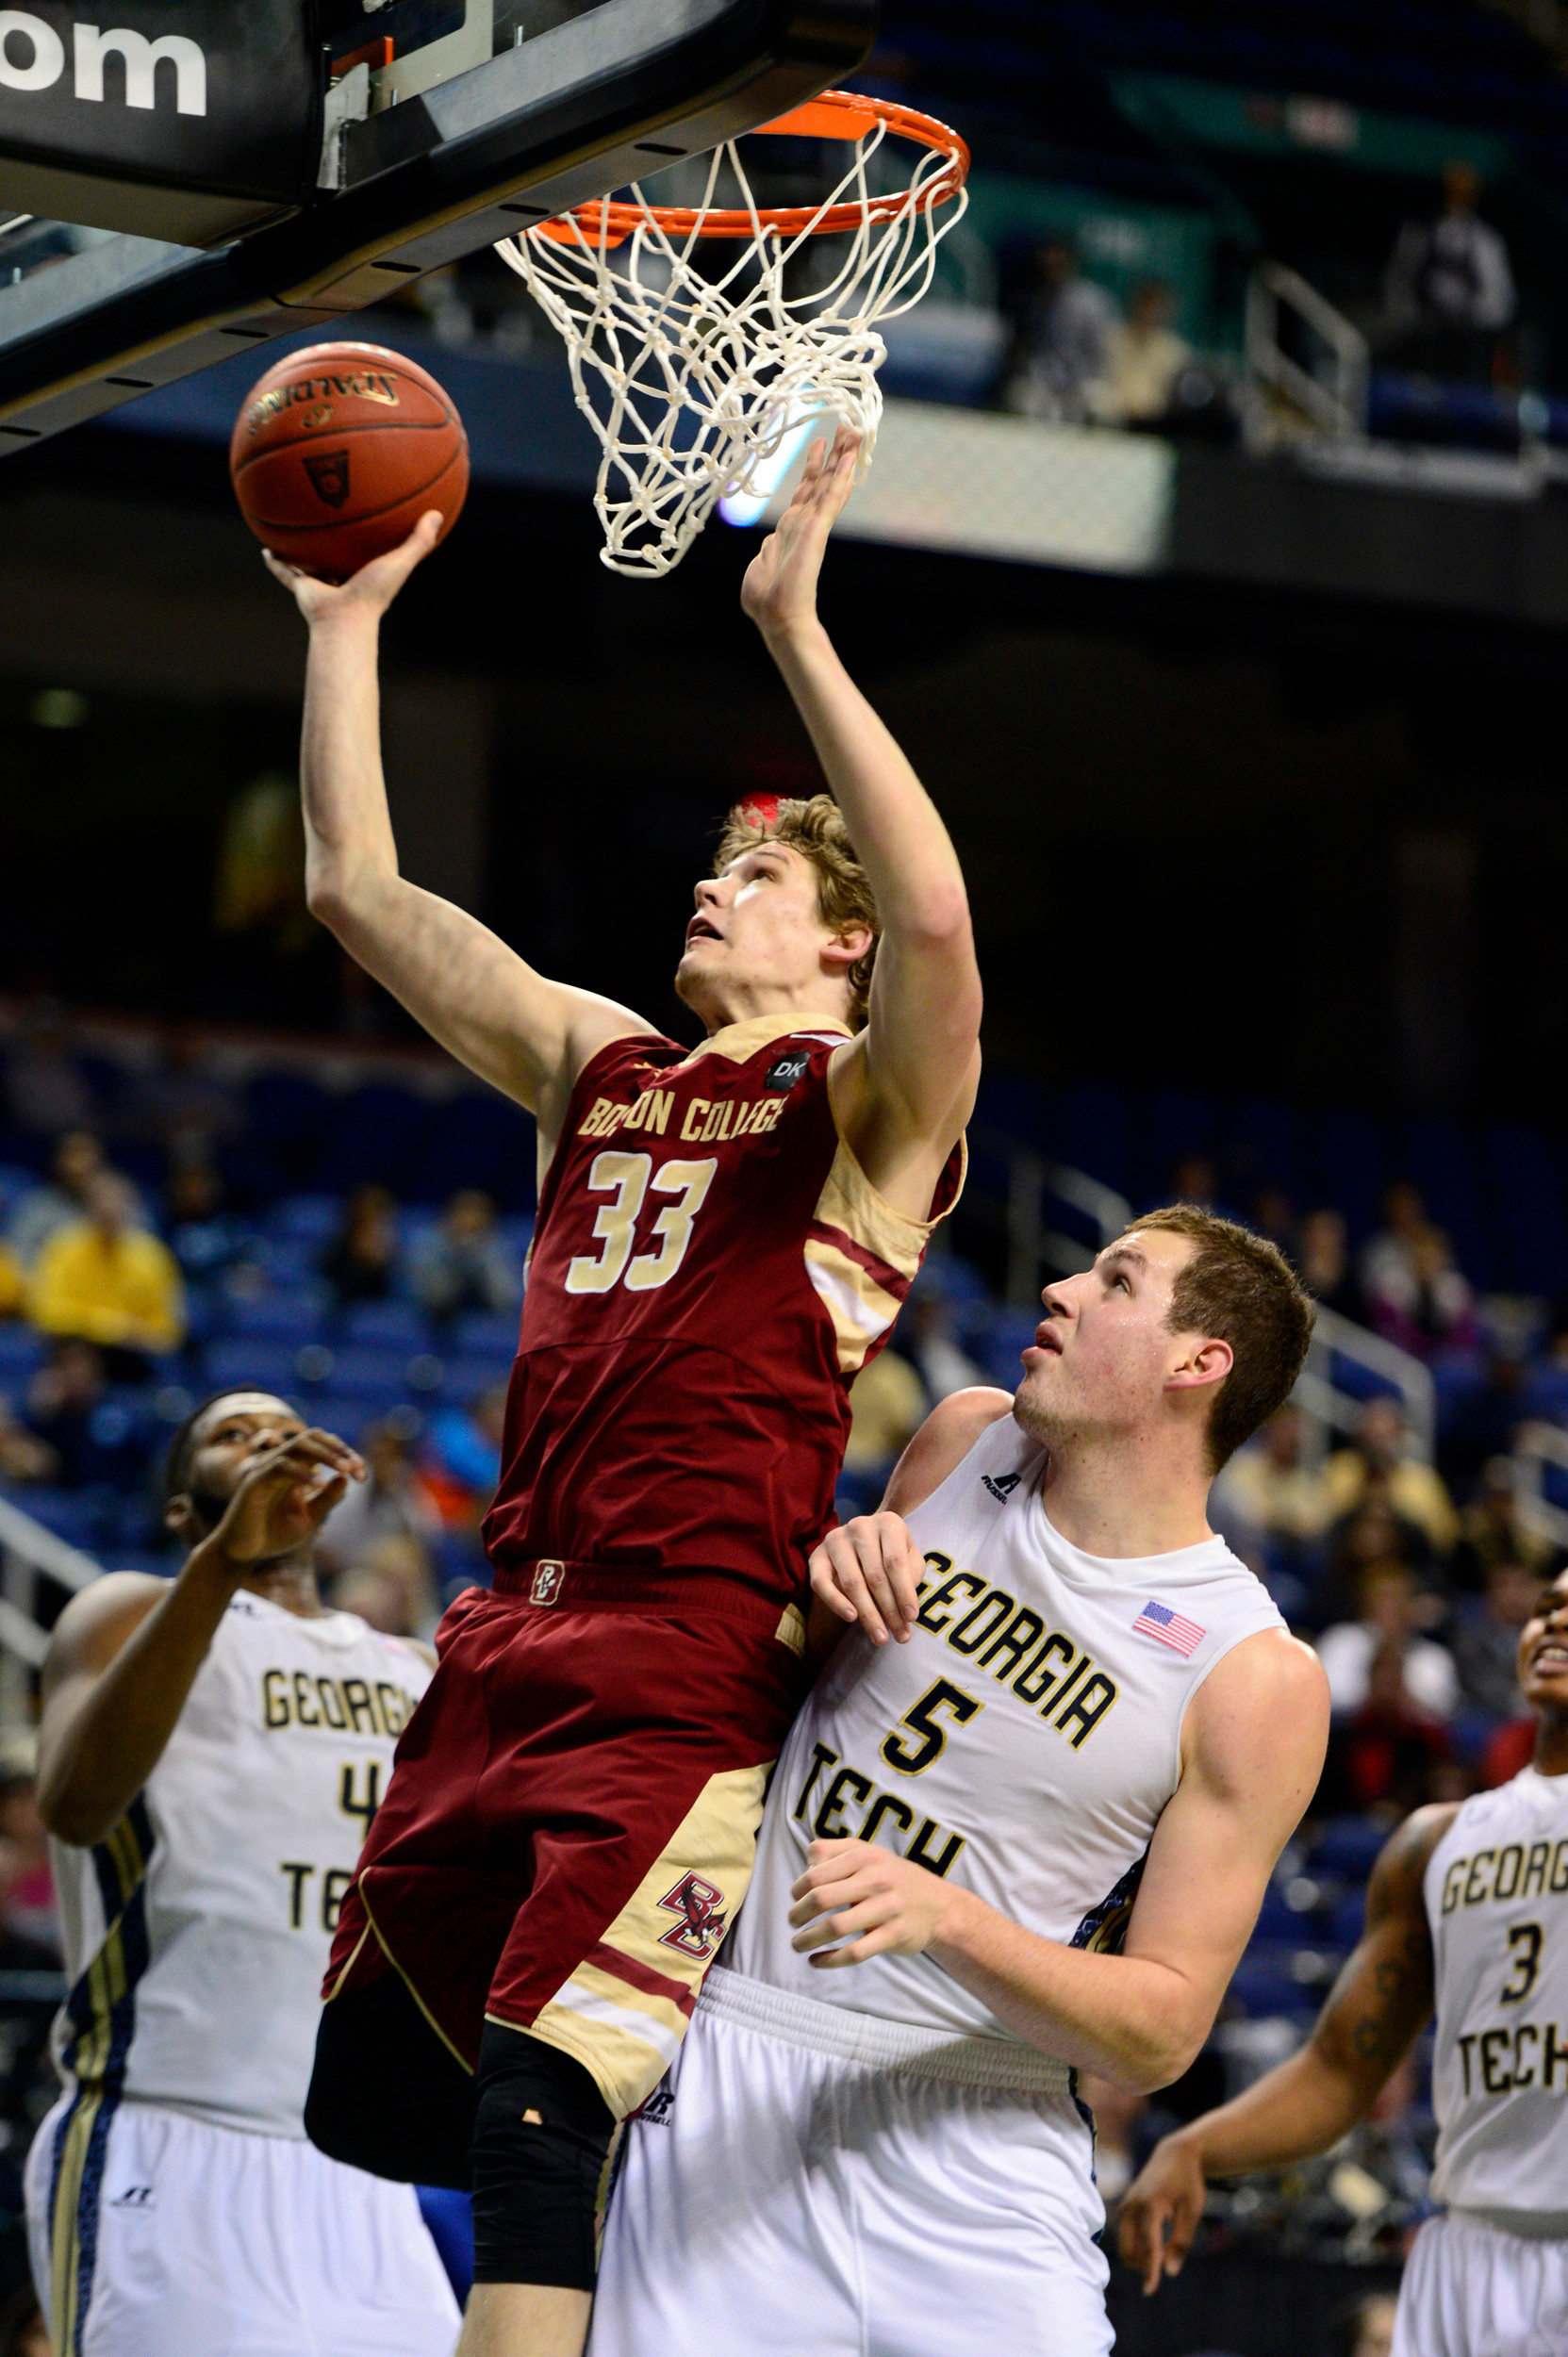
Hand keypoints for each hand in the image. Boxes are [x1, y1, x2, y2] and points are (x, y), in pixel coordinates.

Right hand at [206, 1430, 363, 1571]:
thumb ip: (327, 1500)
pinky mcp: (255, 1480)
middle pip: (313, 1436)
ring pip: (298, 1444)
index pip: (324, 1446)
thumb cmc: (274, 1535)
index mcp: (297, 1468)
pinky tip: (320, 1485)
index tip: (364, 1476)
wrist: (243, 1554)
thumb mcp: (309, 1519)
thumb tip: (346, 1479)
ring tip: (346, 1469)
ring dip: (326, 1454)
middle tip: (358, 1468)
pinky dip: (303, 1472)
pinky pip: (281, 1465)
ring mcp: (267, 1468)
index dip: (346, 1455)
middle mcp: (282, 1462)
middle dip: (339, 1449)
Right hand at [262, 509, 443, 625]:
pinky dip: (276, 563)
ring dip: (299, 549)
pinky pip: (285, 573)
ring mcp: (321, 583)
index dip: (367, 536)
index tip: (366, 518)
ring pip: (307, 562)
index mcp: (364, 572)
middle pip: (335, 554)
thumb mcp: (400, 562)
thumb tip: (437, 514)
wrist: (345, 619)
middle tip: (326, 515)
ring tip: (291, 529)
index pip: (367, 550)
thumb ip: (418, 541)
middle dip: (331, 539)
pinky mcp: (302, 588)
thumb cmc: (375, 593)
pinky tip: (266, 547)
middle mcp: (341, 576)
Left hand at [740, 425, 860, 636]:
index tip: (821, 444)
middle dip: (834, 455)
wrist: (779, 616)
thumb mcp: (760, 567)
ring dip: (842, 457)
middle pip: (821, 481)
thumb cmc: (766, 600)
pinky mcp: (817, 529)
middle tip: (847, 428)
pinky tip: (851, 457)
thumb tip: (766, 547)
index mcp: (789, 529)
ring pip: (830, 483)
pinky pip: (831, 497)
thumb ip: (766, 552)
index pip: (805, 492)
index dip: (813, 468)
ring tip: (853, 432)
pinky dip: (841, 476)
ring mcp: (812, 525)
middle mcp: (803, 523)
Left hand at [788, 1837, 958, 1965]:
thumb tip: (805, 1868)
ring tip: (797, 1945)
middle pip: (821, 1898)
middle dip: (798, 1914)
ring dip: (808, 1939)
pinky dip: (830, 1960)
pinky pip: (854, 1952)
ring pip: (835, 1927)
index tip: (795, 1899)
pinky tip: (816, 1961)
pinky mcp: (894, 1935)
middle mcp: (876, 1879)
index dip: (797, 1889)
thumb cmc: (894, 1878)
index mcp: (864, 1856)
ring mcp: (887, 1908)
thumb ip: (835, 1852)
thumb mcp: (869, 1854)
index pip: (815, 1873)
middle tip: (792, 1922)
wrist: (939, 1906)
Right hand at [808, 1511, 923, 1644]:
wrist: (866, 1535)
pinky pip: (821, 1583)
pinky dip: (836, 1602)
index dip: (904, 1592)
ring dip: (868, 1614)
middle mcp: (860, 1526)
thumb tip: (905, 1608)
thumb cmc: (892, 1551)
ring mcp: (835, 1539)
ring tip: (880, 1637)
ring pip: (852, 1582)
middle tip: (900, 1636)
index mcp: (888, 1523)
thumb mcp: (911, 1557)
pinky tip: (851, 1618)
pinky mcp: (817, 1555)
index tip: (912, 1618)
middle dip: (889, 1610)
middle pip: (875, 1576)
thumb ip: (912, 1575)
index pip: (896, 1562)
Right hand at [1116, 2133, 1206, 2295]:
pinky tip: (1152, 2243)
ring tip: (1161, 2251)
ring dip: (1138, 2256)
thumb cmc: (1188, 2182)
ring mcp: (1126, 2204)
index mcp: (1151, 2205)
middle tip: (1165, 2261)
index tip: (1150, 2290)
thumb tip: (1170, 2272)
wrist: (1175, 2154)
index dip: (1150, 2269)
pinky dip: (1135, 2245)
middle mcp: (1132, 2205)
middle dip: (1143, 2264)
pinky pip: (1124, 2234)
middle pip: (1128, 2248)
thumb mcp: (1192, 2211)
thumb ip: (1181, 2242)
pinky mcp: (1125, 2205)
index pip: (1148, 2245)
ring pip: (1123, 2244)